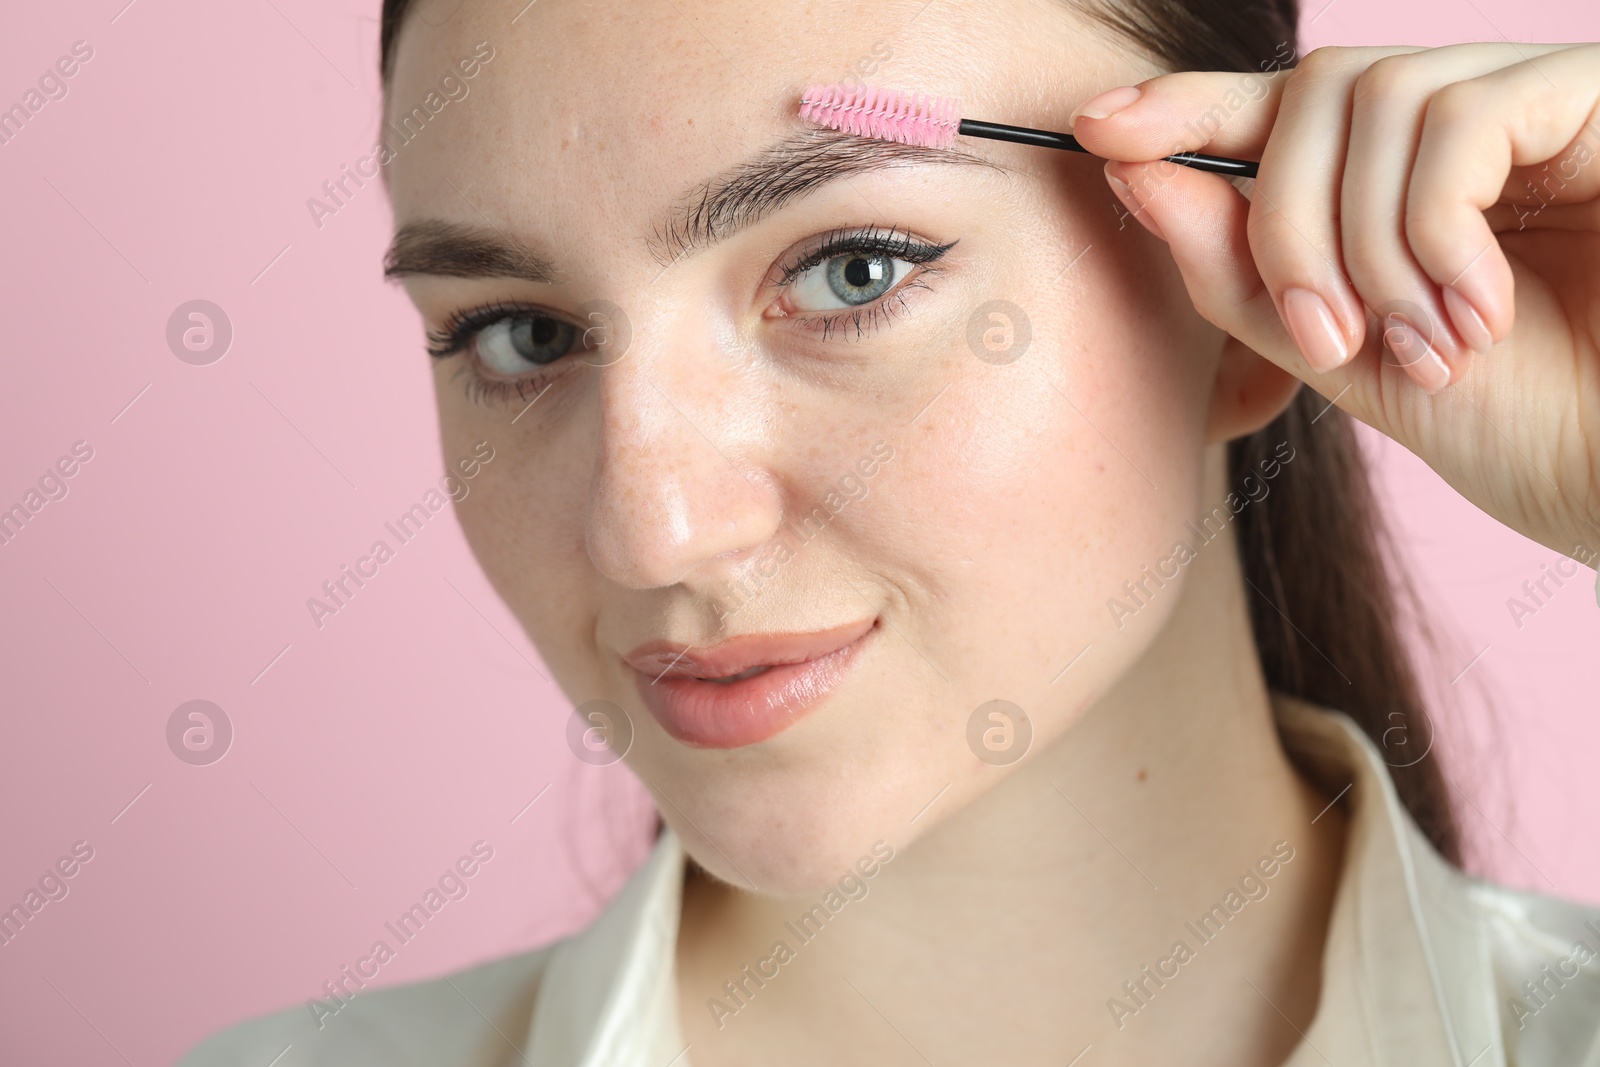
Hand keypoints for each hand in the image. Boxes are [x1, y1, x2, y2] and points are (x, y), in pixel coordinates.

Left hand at [1070, 43, 1599, 561]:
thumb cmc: (1520, 428)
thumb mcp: (1344, 355)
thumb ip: (1240, 274)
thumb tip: (1133, 172)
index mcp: (1405, 178)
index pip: (1283, 109)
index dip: (1189, 107)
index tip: (1098, 129)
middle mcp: (1471, 124)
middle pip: (1314, 91)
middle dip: (1282, 222)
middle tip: (1324, 337)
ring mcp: (1537, 103)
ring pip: (1375, 97)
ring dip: (1360, 244)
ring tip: (1416, 347)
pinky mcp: (1596, 101)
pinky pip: (1461, 120)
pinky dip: (1432, 230)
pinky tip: (1471, 317)